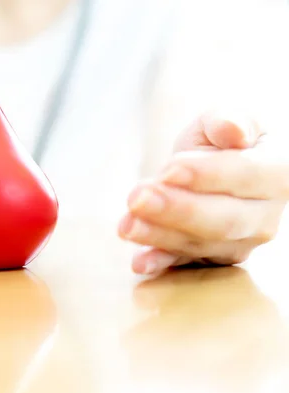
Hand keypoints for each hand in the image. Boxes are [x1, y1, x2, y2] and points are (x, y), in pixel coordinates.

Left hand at [118, 112, 287, 274]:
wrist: (207, 169)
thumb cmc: (218, 140)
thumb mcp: (220, 120)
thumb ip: (227, 120)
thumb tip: (234, 130)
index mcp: (279, 173)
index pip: (246, 175)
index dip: (207, 174)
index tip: (168, 169)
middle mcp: (265, 216)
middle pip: (223, 220)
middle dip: (176, 211)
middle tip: (136, 199)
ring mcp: (241, 242)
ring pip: (201, 243)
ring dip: (160, 236)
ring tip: (126, 224)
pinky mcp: (212, 258)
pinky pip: (186, 264)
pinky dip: (162, 263)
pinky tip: (139, 262)